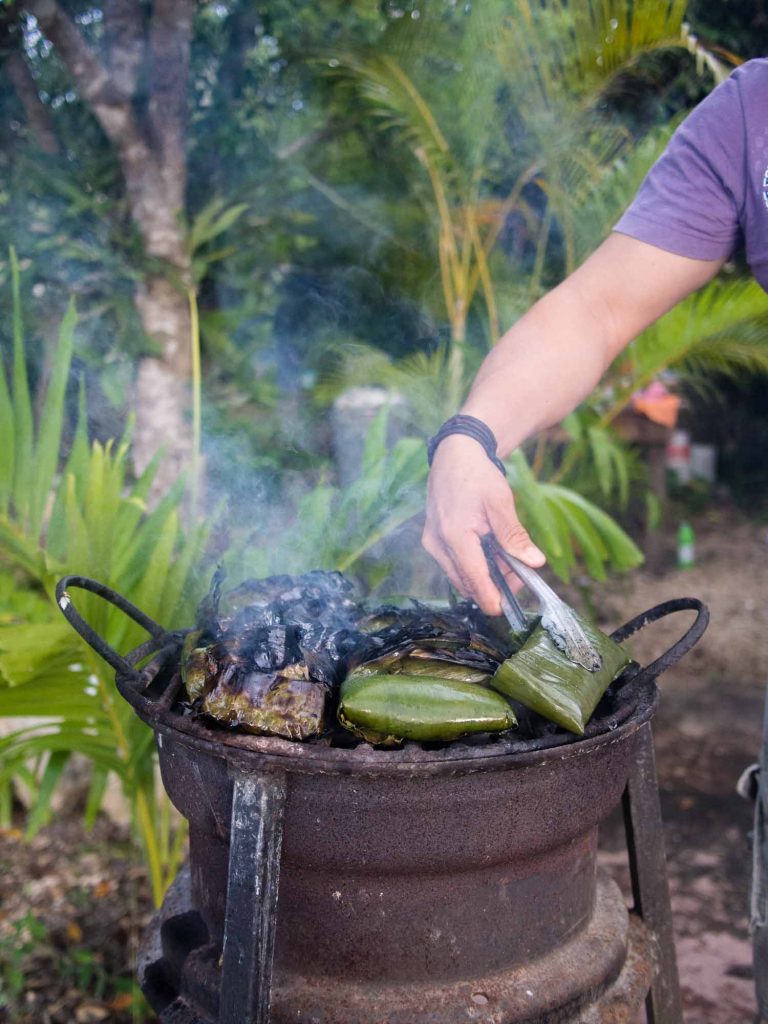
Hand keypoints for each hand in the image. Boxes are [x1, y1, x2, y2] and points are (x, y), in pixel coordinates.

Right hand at [422, 435, 544, 614]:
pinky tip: (491, 551)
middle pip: (467, 583)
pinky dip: (474, 566)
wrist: (455, 455)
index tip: (509, 608)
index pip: (474, 580)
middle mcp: (437, 544)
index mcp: (454, 535)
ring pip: (460, 577)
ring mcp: (432, 544)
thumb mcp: (500, 503)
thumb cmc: (477, 475)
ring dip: (484, 577)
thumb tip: (535, 563)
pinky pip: (454, 566)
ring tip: (507, 557)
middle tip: (520, 571)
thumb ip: (515, 536)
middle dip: (494, 585)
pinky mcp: (433, 542)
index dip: (493, 599)